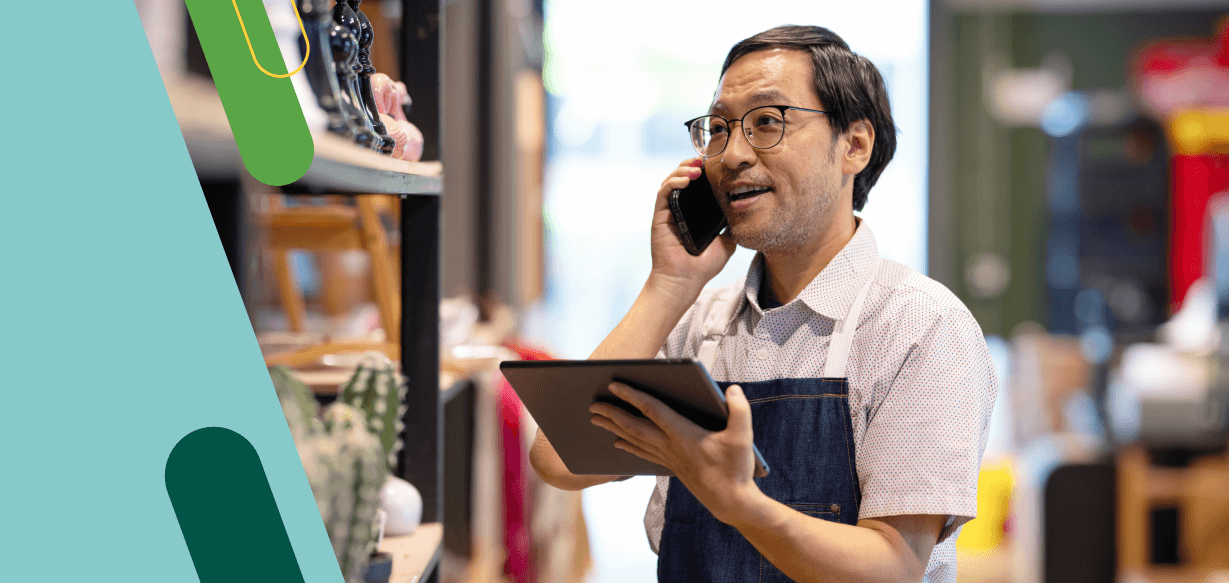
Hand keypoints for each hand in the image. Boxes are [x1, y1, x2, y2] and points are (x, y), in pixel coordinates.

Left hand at [589, 382, 761, 524]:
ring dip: (613, 428)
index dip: (631, 395)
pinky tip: (617, 443)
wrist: (731, 501)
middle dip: (611, 414)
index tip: (614, 384)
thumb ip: (739, 409)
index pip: (651, 409)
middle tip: (592, 405)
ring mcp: (668, 457)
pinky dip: (628, 446)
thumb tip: (732, 389)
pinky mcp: (671, 466)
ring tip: (596, 420)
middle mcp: (669, 445)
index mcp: (682, 434)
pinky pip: (643, 453)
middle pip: (633, 426)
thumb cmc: (735, 469)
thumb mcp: (743, 436)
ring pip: (634, 440)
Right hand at [649, 158, 737, 301]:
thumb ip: (733, 226)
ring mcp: (668, 211)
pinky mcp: (660, 215)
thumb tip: (745, 212)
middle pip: (683, 177)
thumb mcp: (727, 242)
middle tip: (706, 159)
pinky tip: (688, 180)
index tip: (716, 162)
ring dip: (683, 169)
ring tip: (697, 166)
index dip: (704, 171)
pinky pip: (664, 192)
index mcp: (694, 212)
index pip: (697, 185)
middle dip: (693, 164)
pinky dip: (674, 182)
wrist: (686, 280)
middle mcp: (680, 209)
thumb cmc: (703, 265)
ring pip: (671, 180)